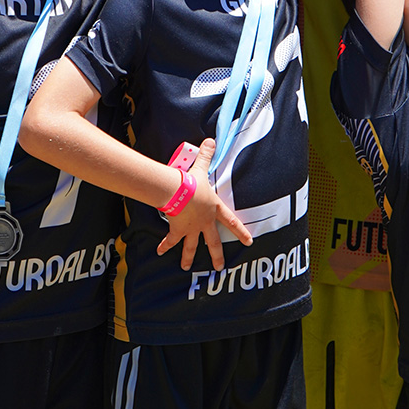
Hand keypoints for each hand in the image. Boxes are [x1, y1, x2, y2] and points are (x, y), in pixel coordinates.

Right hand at [155, 139, 252, 270]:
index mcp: (214, 209)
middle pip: (212, 242)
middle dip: (217, 255)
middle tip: (220, 267)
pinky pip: (171, 240)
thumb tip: (211, 140)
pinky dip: (164, 246)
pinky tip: (160, 253)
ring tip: (186, 267)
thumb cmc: (193, 182)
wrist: (180, 192)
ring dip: (189, 257)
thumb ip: (207, 155)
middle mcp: (204, 222)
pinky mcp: (177, 229)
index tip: (249, 242)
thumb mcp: (202, 168)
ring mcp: (191, 228)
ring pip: (192, 246)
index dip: (241, 232)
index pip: (231, 222)